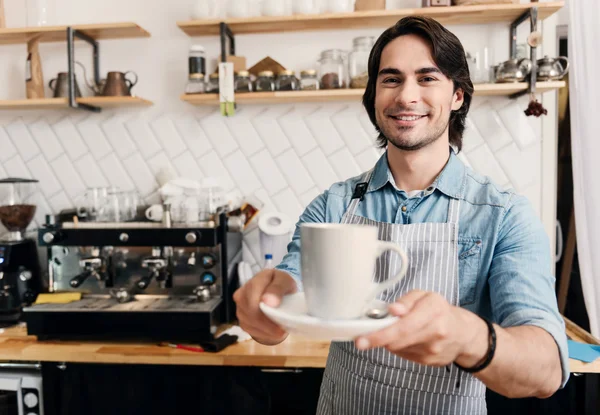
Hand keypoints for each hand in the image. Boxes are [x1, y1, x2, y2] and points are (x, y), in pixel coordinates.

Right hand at [233, 269, 297, 345]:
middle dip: (267, 325)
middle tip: (282, 331)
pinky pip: (249, 329)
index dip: (265, 313)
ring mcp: (240, 306)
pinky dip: (262, 333)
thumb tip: (267, 301)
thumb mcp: (285, 282)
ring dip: (265, 330)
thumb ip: (277, 288)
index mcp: (255, 281)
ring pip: (249, 323)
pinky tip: (271, 332)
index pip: (254, 298)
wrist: (276, 290)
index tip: (279, 324)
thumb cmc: (282, 285)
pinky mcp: (241, 317)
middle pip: (250, 313)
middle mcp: (242, 293)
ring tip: (279, 331)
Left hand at [355, 291, 488, 367]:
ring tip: (390, 331)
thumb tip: (392, 310)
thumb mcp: (424, 296)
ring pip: (399, 348)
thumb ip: (406, 300)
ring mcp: (434, 350)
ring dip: (388, 340)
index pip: (404, 324)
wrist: (464, 334)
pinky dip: (398, 346)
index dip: (381, 332)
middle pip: (399, 340)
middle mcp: (437, 331)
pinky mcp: (430, 362)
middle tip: (361, 341)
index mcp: (435, 309)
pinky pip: (404, 355)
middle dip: (377, 340)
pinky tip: (404, 339)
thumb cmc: (440, 311)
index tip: (363, 337)